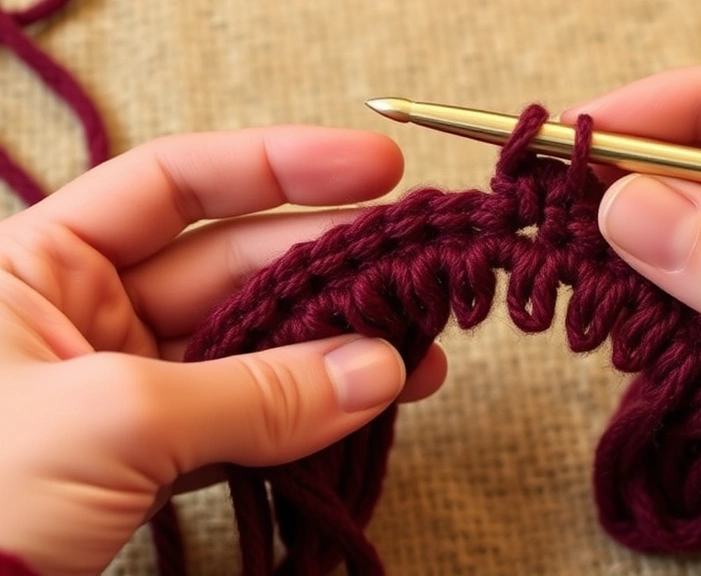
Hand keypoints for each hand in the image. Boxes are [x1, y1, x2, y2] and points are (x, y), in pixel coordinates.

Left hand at [0, 127, 446, 574]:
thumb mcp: (112, 425)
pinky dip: (310, 416)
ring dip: (336, 347)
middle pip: (234, 263)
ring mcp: (127, 386)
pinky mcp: (154, 453)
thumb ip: (254, 394)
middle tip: (413, 270)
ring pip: (252, 344)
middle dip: (329, 266)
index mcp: (42, 265)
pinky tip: (370, 405)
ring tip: (417, 351)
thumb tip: (377, 370)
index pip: (175, 181)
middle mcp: (86, 313)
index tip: (373, 168)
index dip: (280, 165)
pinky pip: (248, 417)